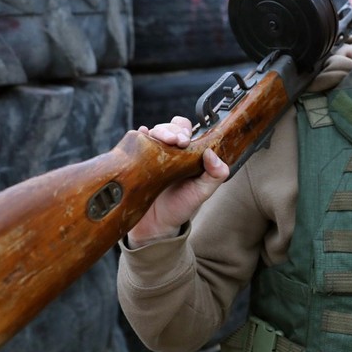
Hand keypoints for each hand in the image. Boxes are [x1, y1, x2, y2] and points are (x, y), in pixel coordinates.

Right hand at [126, 116, 228, 246]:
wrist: (156, 225)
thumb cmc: (182, 206)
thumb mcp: (203, 192)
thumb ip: (215, 174)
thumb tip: (212, 153)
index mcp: (187, 153)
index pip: (186, 130)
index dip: (185, 131)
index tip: (185, 141)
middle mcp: (169, 150)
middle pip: (169, 127)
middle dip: (171, 129)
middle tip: (175, 141)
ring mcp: (152, 154)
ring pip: (153, 132)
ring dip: (158, 131)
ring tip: (160, 139)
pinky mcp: (137, 161)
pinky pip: (136, 142)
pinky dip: (139, 135)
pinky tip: (142, 134)